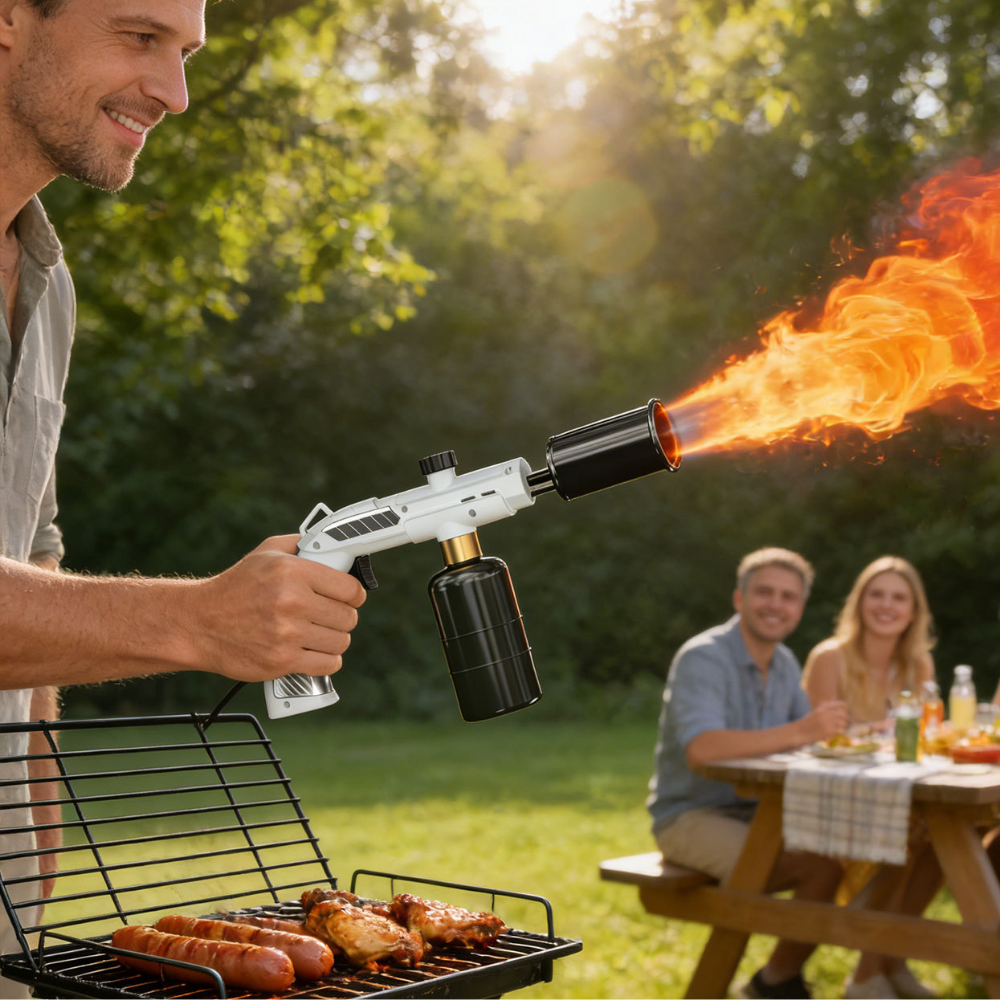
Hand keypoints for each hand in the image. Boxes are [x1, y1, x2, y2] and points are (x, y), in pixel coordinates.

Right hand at [187, 535, 366, 681]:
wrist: (199, 623)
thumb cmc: (235, 587)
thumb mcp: (266, 552)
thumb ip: (302, 545)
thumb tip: (334, 546)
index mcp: (293, 572)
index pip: (351, 589)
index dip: (353, 594)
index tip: (349, 597)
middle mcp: (292, 602)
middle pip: (348, 617)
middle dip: (341, 616)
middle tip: (327, 615)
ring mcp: (288, 633)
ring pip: (341, 642)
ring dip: (333, 639)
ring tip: (317, 633)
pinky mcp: (282, 660)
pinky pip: (328, 664)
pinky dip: (326, 660)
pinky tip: (314, 651)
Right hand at [799, 700, 849, 743]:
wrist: (798, 732)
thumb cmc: (807, 723)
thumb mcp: (816, 712)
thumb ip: (826, 706)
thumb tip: (834, 696)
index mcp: (823, 706)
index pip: (841, 704)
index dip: (845, 710)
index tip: (844, 715)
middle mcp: (826, 712)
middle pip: (844, 715)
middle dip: (847, 720)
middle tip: (845, 724)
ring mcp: (827, 721)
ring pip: (844, 723)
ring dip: (845, 727)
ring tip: (842, 730)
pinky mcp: (828, 730)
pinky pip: (840, 730)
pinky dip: (840, 732)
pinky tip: (837, 734)